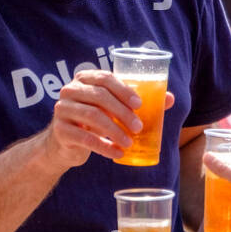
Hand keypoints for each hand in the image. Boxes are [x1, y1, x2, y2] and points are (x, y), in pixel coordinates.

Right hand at [39, 70, 174, 168]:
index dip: (123, 90)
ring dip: (114, 130)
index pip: (105, 78)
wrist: (65, 143)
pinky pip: (84, 137)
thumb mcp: (113, 108)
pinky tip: (117, 153)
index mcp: (84, 79)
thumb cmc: (95, 120)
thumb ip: (137, 102)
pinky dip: (104, 146)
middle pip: (99, 96)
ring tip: (129, 142)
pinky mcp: (60, 130)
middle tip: (139, 127)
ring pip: (92, 116)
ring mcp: (62, 109)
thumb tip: (170, 98)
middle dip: (122, 112)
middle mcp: (70, 90)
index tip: (139, 104)